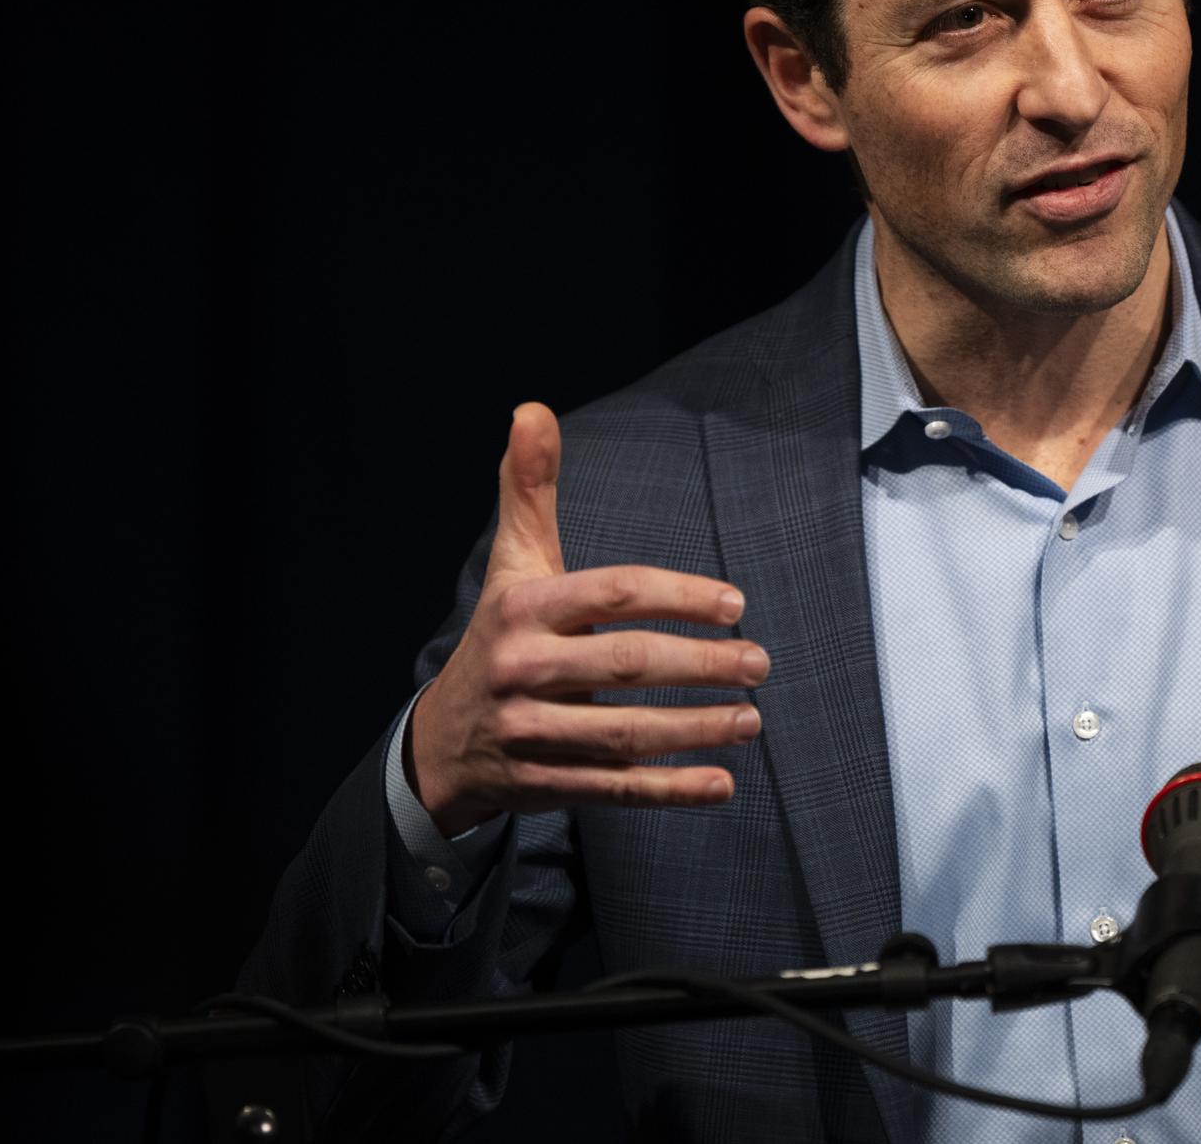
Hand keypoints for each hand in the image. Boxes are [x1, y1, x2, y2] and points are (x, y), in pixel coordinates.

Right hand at [406, 402, 766, 835]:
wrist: (441, 742)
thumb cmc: (502, 634)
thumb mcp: (513, 563)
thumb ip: (529, 489)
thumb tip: (532, 408)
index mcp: (523, 608)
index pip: (613, 594)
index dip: (680, 596)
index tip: (736, 604)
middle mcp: (522, 669)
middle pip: (628, 664)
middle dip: (703, 664)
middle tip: (759, 663)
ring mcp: (530, 733)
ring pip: (627, 733)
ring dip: (698, 728)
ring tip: (753, 718)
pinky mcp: (543, 784)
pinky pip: (616, 788)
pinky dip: (673, 791)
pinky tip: (723, 784)